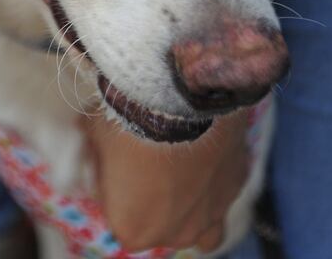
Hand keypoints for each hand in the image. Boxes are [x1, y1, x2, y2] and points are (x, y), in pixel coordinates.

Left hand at [86, 111, 249, 252]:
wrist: (182, 97)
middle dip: (152, 200)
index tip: (114, 159)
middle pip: (159, 226)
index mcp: (133, 229)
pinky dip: (214, 181)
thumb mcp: (94, 134)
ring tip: (180, 172)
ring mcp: (210, 216)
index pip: (117, 215)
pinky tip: (204, 152)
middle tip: (146, 161)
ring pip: (199, 227)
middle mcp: (174, 234)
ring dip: (189, 209)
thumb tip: (96, 147)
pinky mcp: (237, 188)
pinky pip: (222, 195)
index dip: (113, 186)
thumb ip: (95, 151)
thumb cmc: (130, 123)